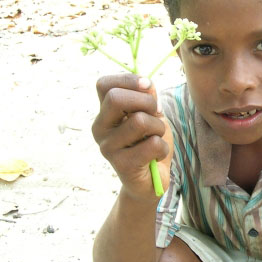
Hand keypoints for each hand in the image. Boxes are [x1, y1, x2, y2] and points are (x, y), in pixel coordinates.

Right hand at [92, 74, 172, 201]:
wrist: (151, 181)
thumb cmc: (149, 142)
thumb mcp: (151, 114)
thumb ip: (147, 97)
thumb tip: (147, 84)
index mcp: (104, 113)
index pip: (104, 85)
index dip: (129, 80)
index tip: (148, 87)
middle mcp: (100, 128)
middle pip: (116, 98)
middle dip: (146, 102)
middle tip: (156, 114)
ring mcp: (108, 147)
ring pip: (139, 121)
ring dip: (158, 127)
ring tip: (156, 137)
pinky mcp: (122, 165)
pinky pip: (151, 144)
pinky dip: (162, 148)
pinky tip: (156, 155)